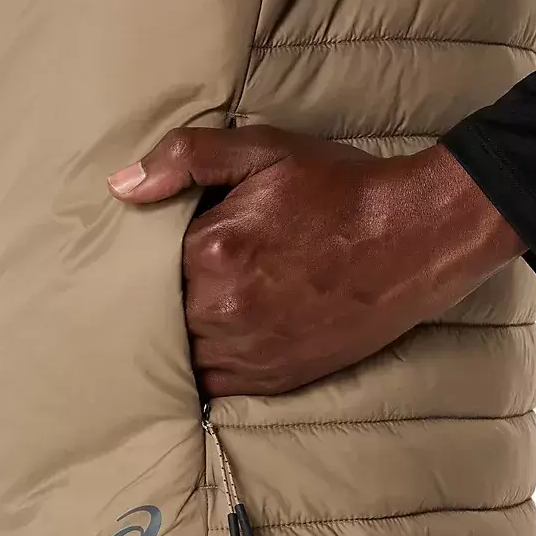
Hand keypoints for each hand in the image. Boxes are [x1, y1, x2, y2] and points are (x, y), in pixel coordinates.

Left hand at [108, 126, 524, 397]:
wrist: (416, 239)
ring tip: (188, 311)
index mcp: (214, 250)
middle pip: (159, 313)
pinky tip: (210, 345)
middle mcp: (225, 310)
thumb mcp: (265, 149)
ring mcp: (251, 351)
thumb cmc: (341, 191)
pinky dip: (204, 367)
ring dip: (178, 335)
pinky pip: (213, 385)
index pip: (143, 264)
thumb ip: (186, 159)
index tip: (153, 248)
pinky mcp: (275, 378)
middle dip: (160, 296)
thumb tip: (120, 187)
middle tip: (170, 279)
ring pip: (181, 354)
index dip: (146, 256)